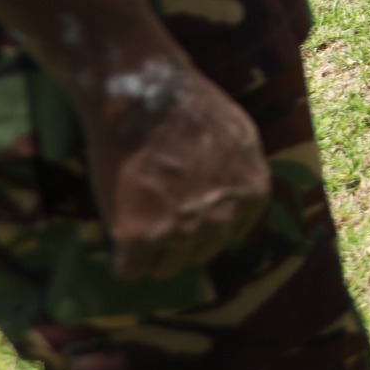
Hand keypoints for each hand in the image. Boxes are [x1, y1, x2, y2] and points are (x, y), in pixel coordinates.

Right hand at [82, 61, 270, 280]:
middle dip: (181, 241)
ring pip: (166, 267)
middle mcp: (222, 220)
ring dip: (152, 254)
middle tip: (158, 220)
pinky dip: (123, 260)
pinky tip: (117, 243)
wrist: (146, 100)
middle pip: (200, 253)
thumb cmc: (191, 108)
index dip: (208, 224)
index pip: (233, 233)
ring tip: (137, 228)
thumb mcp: (241, 137)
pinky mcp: (139, 238)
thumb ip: (242, 173)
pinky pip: (130, 269)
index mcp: (252, 196)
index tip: (188, 215)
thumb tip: (235, 194)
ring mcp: (180, 232)